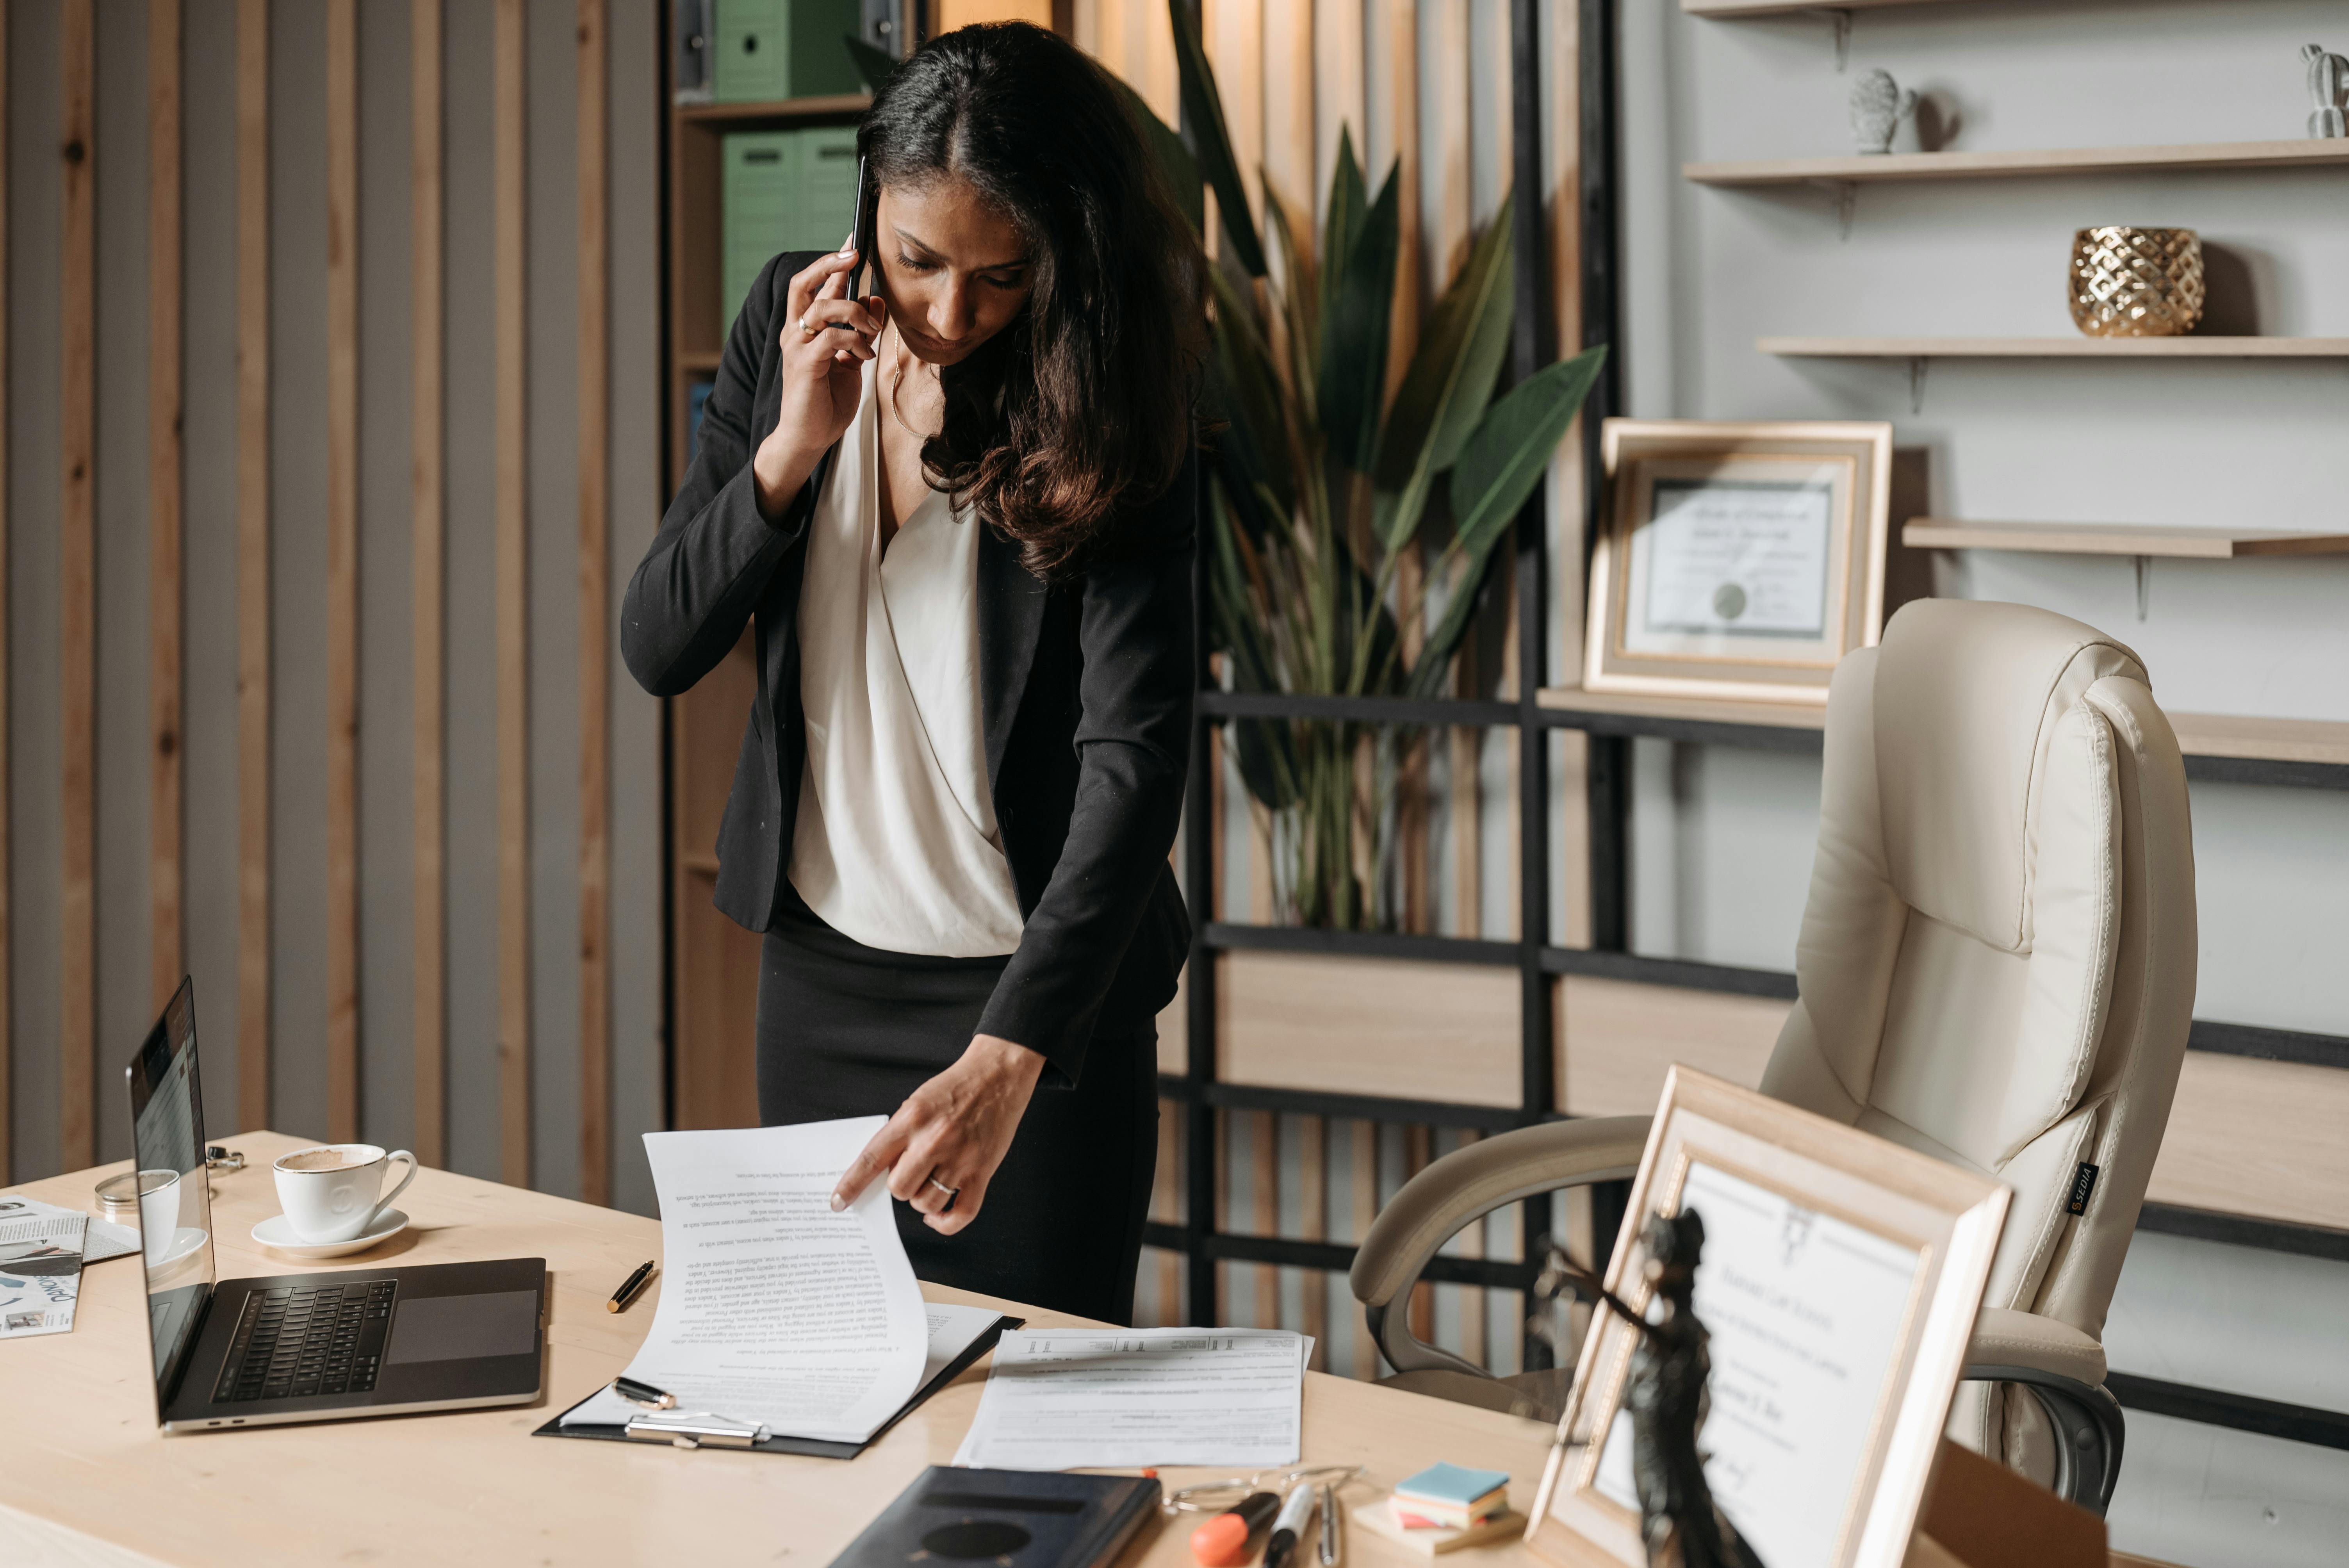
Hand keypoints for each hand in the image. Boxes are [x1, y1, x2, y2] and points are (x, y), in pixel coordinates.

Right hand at [751, 248, 886, 518]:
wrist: (810, 436)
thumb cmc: (827, 399)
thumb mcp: (853, 357)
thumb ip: (861, 329)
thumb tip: (877, 300)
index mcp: (805, 328)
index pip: (815, 284)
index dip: (832, 260)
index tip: (854, 241)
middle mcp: (796, 332)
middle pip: (803, 283)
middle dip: (830, 264)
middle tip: (855, 256)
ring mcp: (797, 347)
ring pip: (823, 308)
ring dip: (855, 312)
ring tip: (871, 330)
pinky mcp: (804, 365)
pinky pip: (832, 338)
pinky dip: (854, 340)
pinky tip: (864, 354)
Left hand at [831, 1034, 1044, 1234]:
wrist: (998, 1075)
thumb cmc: (956, 1087)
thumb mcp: (917, 1101)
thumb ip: (899, 1133)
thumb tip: (883, 1170)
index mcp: (911, 1119)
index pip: (871, 1159)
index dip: (851, 1185)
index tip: (838, 1202)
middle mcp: (934, 1139)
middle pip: (899, 1187)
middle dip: (899, 1186)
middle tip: (910, 1173)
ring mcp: (960, 1158)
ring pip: (926, 1202)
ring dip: (921, 1199)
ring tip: (929, 1183)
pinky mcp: (982, 1171)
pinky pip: (961, 1213)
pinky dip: (945, 1223)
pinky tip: (937, 1216)